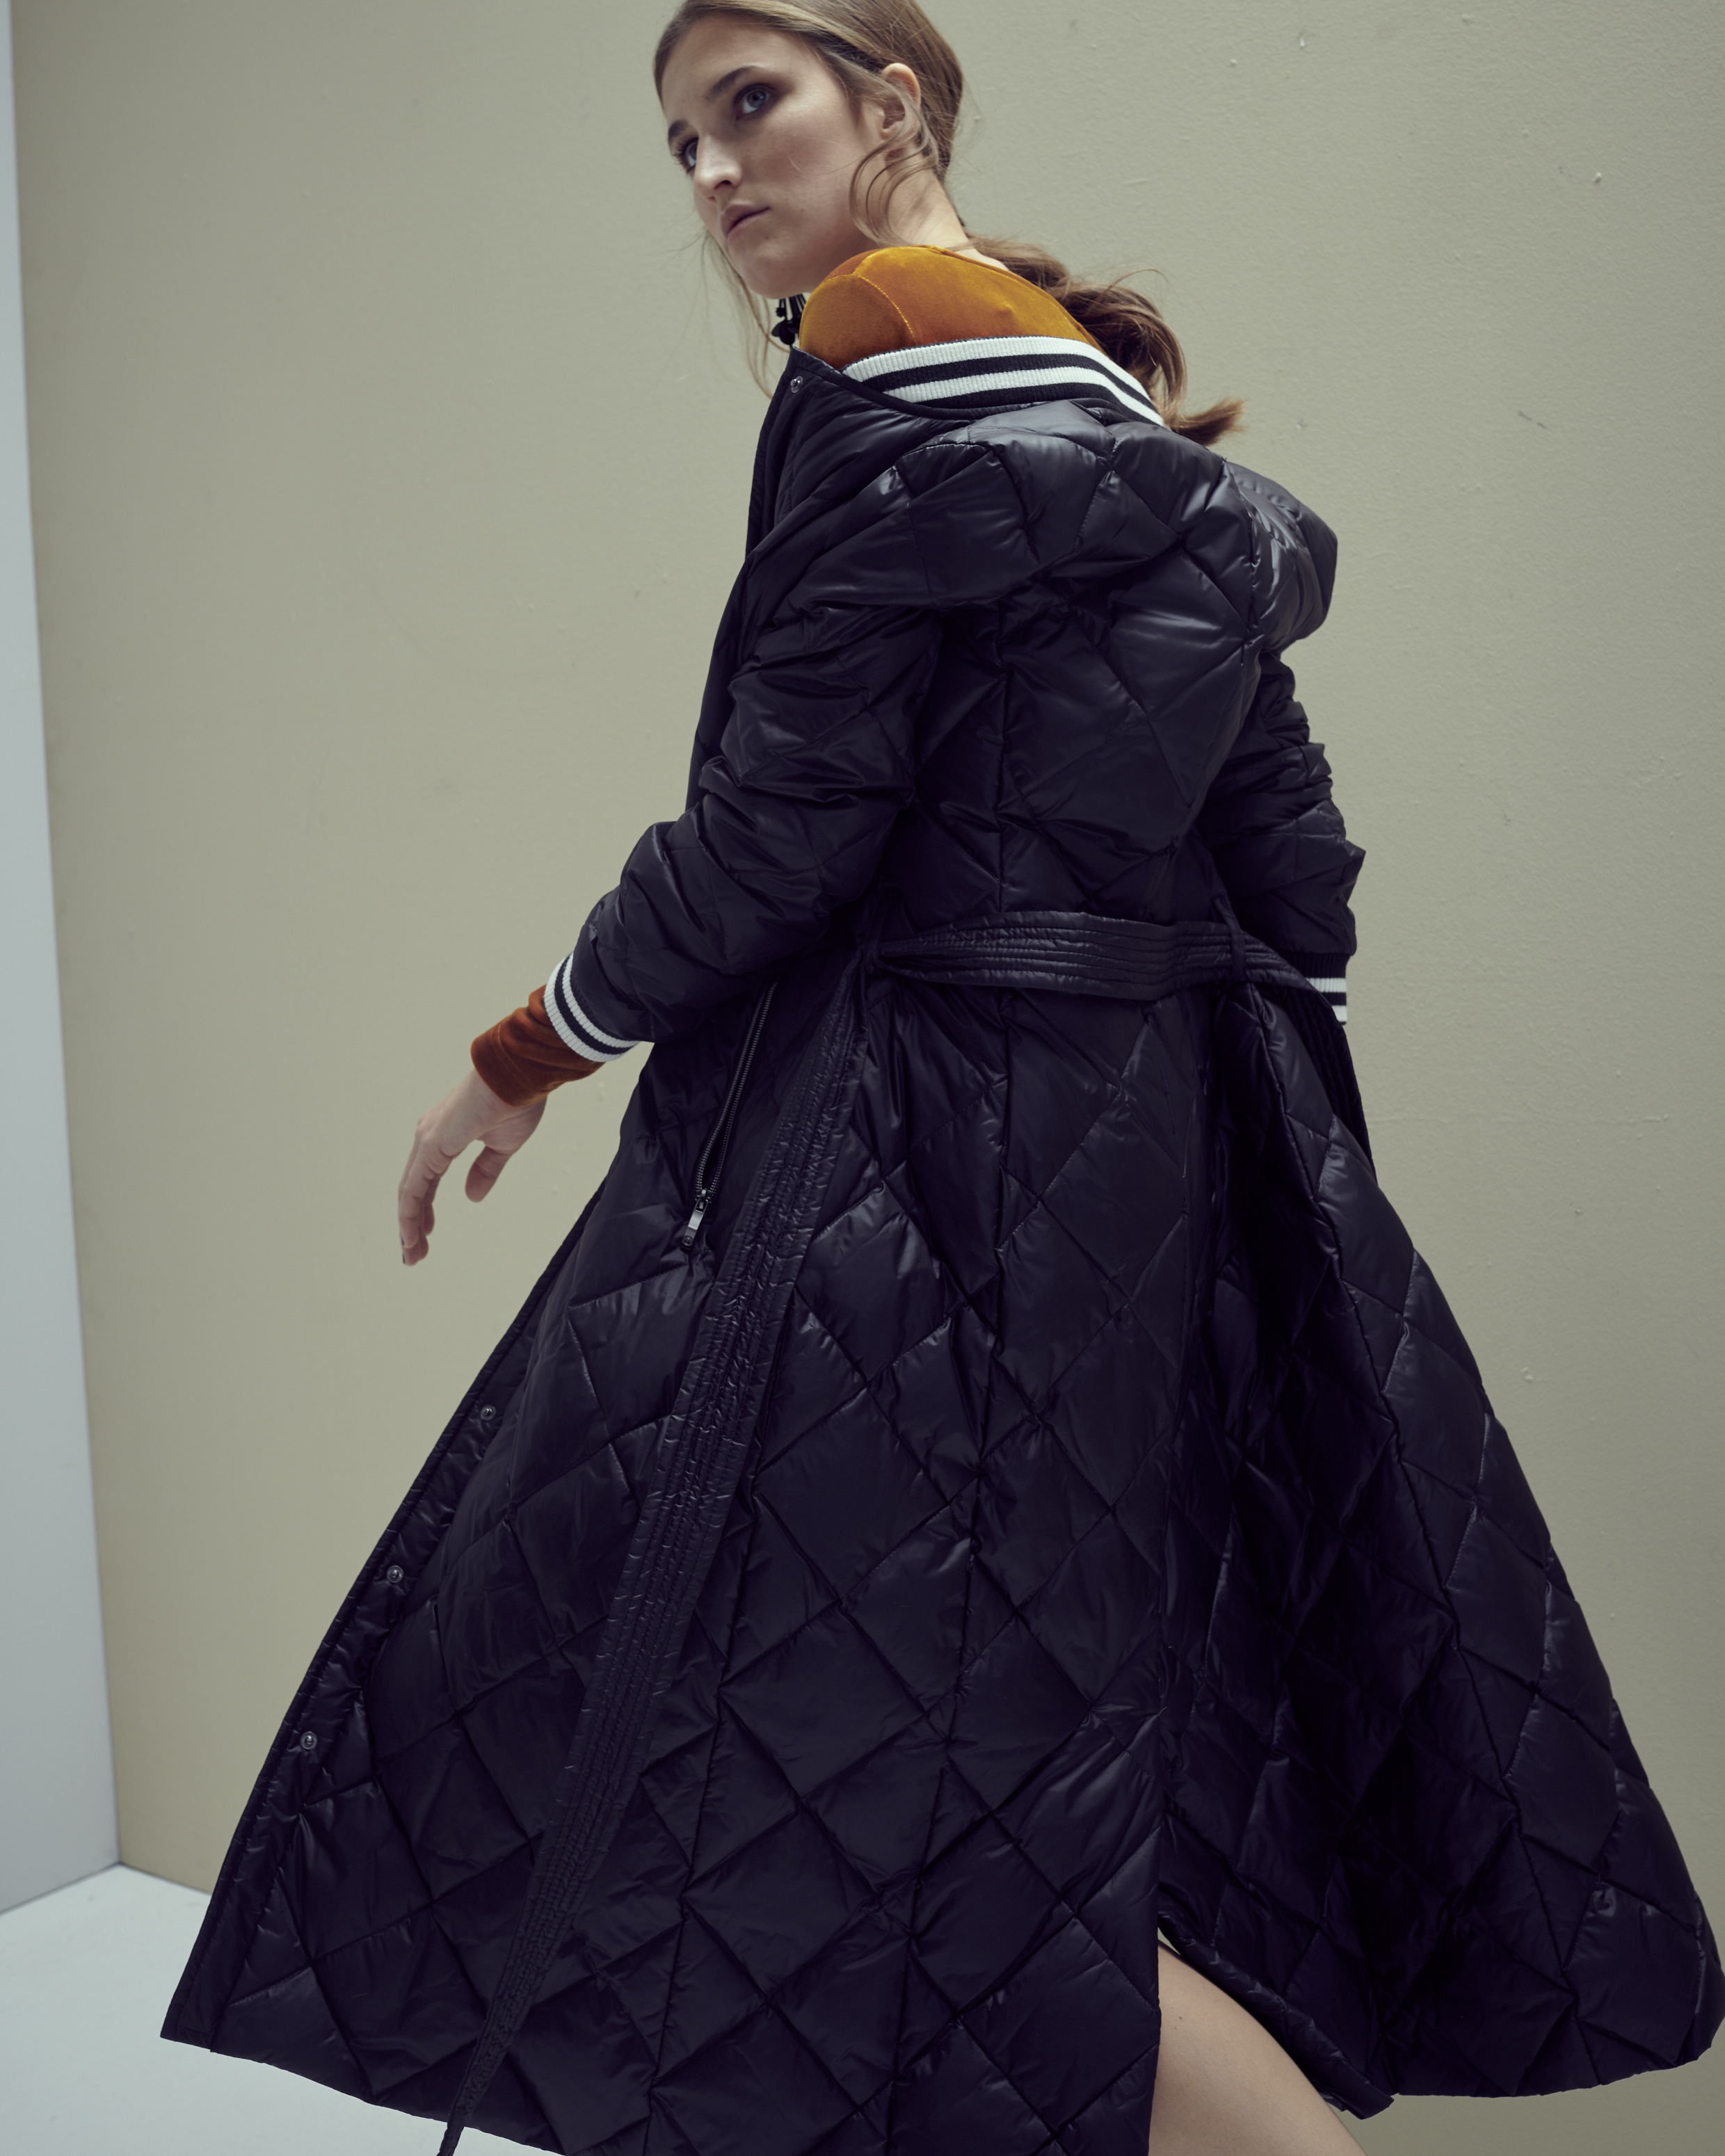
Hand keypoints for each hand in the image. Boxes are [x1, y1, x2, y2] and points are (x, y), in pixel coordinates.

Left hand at [398, 1068, 548, 1265]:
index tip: (426, 1234)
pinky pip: (414, 1188)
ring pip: (410, 1192)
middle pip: (413, 1189)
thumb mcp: (503, 1145)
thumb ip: (485, 1171)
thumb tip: (472, 1197)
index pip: (426, 1181)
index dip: (424, 1209)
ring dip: (409, 1226)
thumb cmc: (516, 1099)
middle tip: (415, 1252)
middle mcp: (429, 1137)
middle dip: (413, 1224)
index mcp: (444, 1136)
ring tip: (412, 1255)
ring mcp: (427, 1140)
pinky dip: (410, 1214)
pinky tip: (412, 1235)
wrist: (519, 1073)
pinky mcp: (432, 1145)